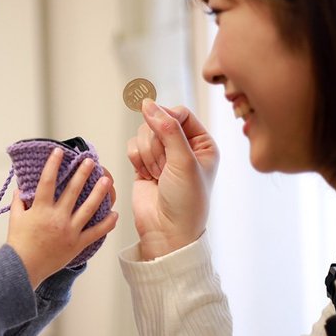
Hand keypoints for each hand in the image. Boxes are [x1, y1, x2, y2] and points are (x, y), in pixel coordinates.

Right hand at [6, 148, 118, 288]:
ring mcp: (69, 231)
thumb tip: (21, 189)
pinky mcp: (77, 244)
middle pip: (73, 190)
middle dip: (82, 173)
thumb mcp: (15, 219)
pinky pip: (95, 232)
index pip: (47, 181)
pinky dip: (107, 224)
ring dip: (99, 193)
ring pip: (88, 208)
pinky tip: (114, 214)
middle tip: (91, 161)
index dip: (53, 164)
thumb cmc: (18, 244)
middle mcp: (57, 217)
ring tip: (107, 180)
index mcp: (40, 209)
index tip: (59, 151)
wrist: (24, 268)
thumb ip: (19, 202)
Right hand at [128, 99, 218, 259]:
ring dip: (147, 154)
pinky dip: (136, 160)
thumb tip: (147, 103)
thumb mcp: (183, 161)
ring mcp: (163, 156)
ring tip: (158, 175)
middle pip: (157, 122)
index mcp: (202, 143)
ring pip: (142, 134)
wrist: (167, 231)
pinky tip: (147, 176)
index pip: (179, 113)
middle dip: (156, 144)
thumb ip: (167, 129)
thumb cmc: (186, 202)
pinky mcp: (144, 165)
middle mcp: (183, 147)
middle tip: (164, 167)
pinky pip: (133, 147)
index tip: (162, 132)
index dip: (166, 120)